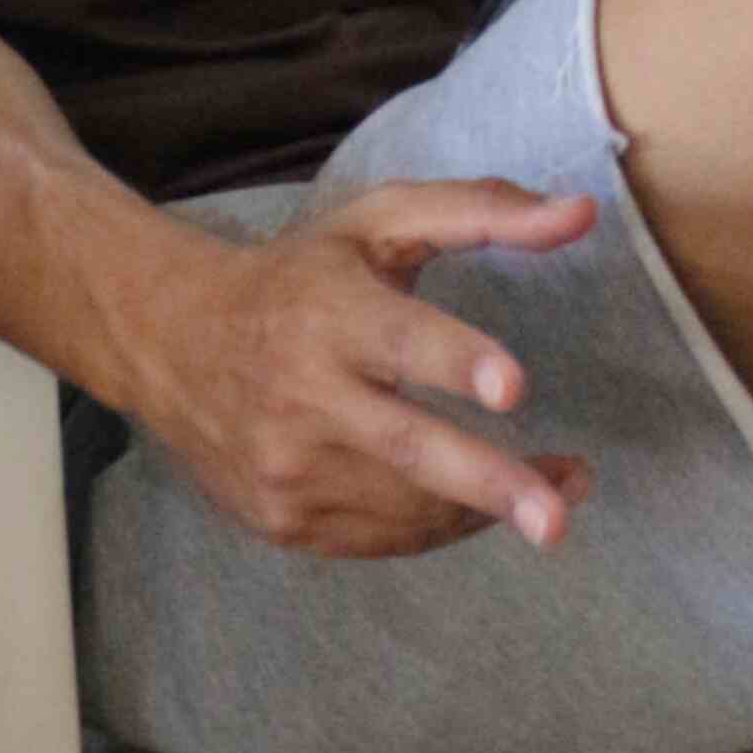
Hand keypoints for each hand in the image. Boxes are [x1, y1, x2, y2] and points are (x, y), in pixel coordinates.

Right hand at [128, 180, 602, 558]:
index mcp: (325, 312)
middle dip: (486, 483)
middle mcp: (299, 395)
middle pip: (405, 447)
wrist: (169, 343)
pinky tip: (475, 506)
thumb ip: (480, 212)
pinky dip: (439, 528)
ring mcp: (285, 468)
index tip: (513, 387)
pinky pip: (381, 540)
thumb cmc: (296, 277)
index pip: (398, 339)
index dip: (456, 360)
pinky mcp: (280, 518)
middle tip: (554, 516)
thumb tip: (583, 212)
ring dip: (487, 507)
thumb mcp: (375, 223)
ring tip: (552, 493)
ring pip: (405, 508)